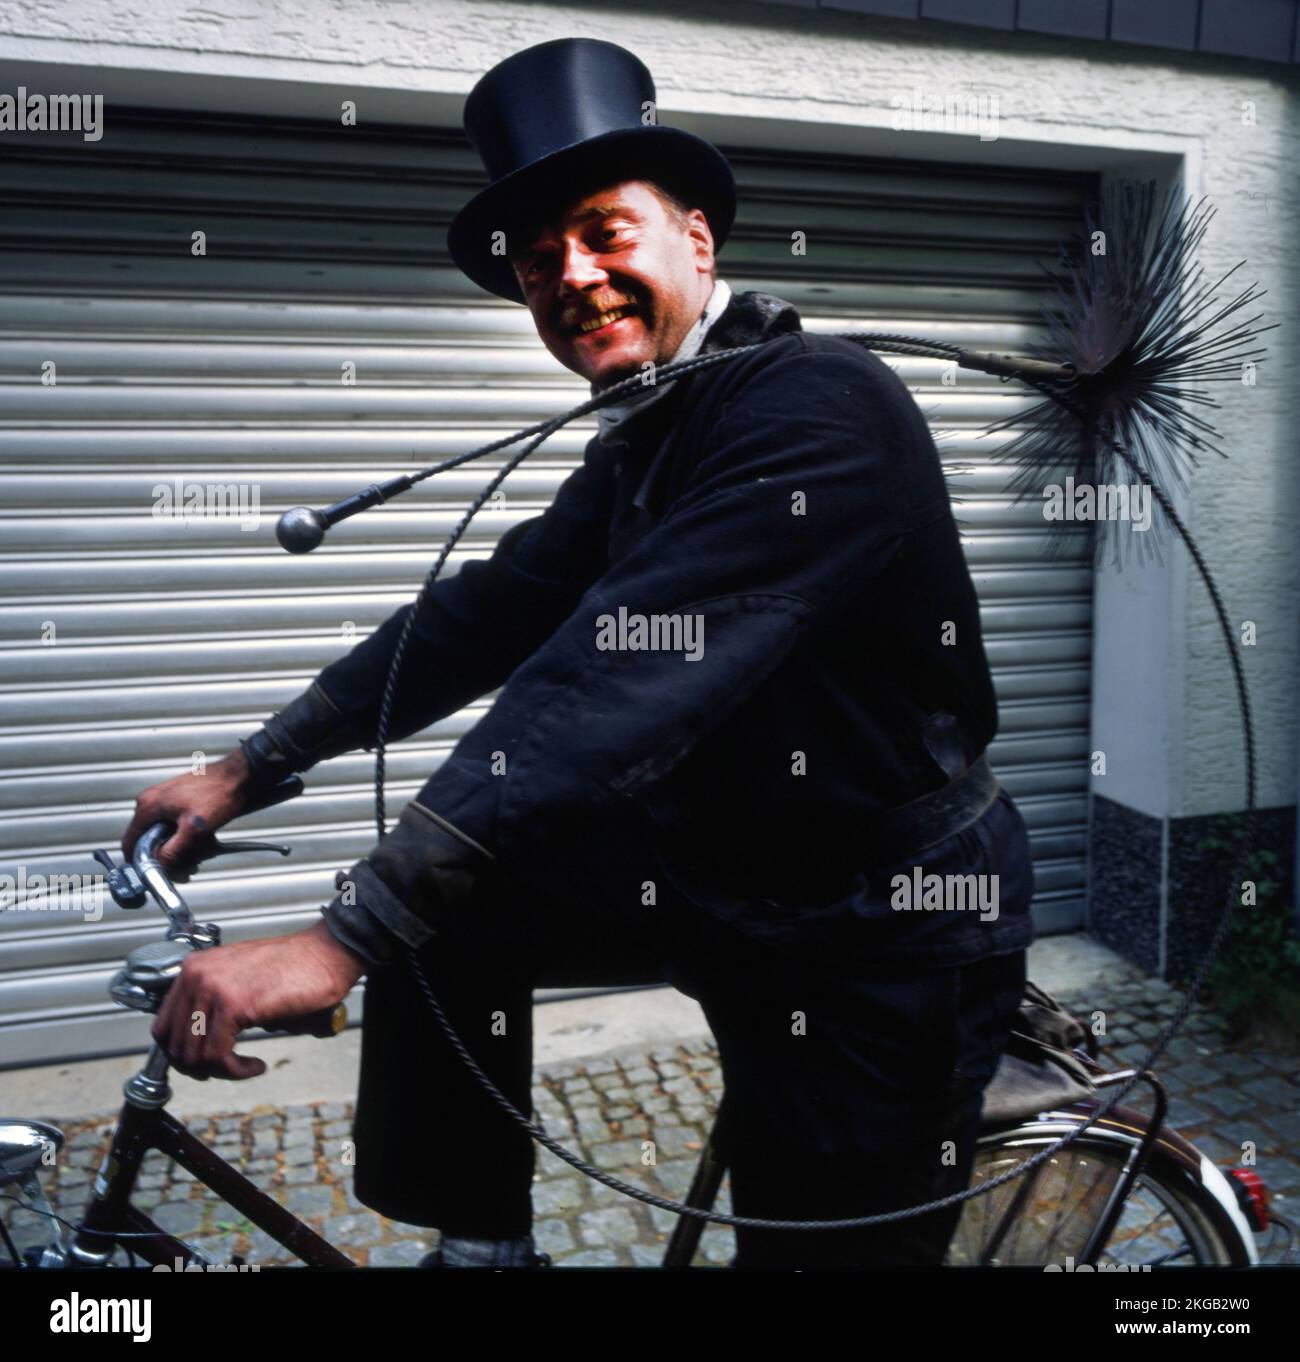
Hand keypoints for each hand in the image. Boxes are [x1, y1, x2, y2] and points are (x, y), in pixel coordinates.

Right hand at [121, 748, 254, 879]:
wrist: (240, 776)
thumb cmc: (218, 794)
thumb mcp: (193, 829)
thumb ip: (172, 851)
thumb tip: (159, 868)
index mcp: (148, 806)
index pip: (130, 843)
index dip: (142, 862)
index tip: (159, 873)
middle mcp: (152, 803)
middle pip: (149, 842)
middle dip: (168, 857)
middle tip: (188, 866)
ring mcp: (166, 802)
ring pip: (165, 837)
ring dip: (181, 849)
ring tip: (202, 852)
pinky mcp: (180, 804)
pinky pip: (176, 828)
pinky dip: (187, 838)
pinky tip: (205, 841)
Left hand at [150, 920, 365, 1079]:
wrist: (325, 954)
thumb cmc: (292, 967)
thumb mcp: (238, 978)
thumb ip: (213, 1002)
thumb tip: (198, 1042)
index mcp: (194, 968)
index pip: (163, 1026)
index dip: (181, 1054)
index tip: (202, 1063)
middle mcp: (197, 975)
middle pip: (174, 1044)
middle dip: (199, 1067)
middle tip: (226, 1069)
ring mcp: (213, 989)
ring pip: (194, 1054)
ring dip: (221, 1071)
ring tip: (244, 1067)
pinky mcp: (234, 1005)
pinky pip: (218, 1055)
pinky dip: (235, 1070)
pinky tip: (254, 1065)